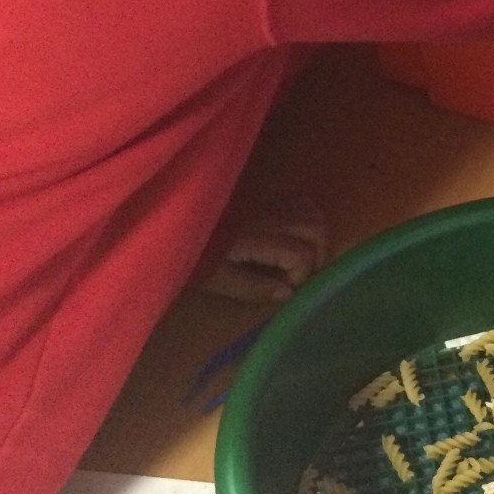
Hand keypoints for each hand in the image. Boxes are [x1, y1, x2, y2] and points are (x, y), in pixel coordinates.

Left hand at [199, 212, 328, 304]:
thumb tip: (288, 293)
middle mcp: (268, 218)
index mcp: (256, 238)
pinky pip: (301, 202)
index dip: (301, 275)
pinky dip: (308, 219)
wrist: (174, 228)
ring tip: (304, 259)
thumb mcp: (216, 278)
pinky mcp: (266, 200)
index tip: (285, 288)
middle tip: (303, 276)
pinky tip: (296, 237)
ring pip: (313, 213)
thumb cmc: (193, 257)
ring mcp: (268, 206)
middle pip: (316, 230)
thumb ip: (252, 287)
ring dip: (317, 238)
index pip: (301, 253)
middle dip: (319, 256)